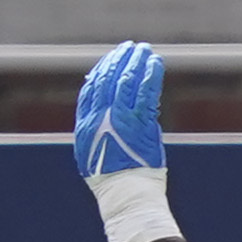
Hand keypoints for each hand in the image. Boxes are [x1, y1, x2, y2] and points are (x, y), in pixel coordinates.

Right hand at [74, 41, 164, 178]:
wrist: (125, 192)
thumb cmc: (114, 179)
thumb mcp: (95, 153)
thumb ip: (99, 129)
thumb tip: (105, 111)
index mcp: (86, 125)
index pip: (91, 90)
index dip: (100, 72)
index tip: (109, 60)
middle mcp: (100, 118)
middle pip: (107, 80)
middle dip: (118, 61)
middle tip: (128, 48)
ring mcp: (119, 119)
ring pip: (126, 81)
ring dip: (136, 62)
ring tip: (144, 50)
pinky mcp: (140, 122)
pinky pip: (145, 91)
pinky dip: (150, 75)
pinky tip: (156, 63)